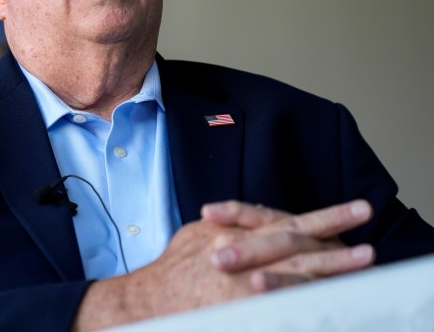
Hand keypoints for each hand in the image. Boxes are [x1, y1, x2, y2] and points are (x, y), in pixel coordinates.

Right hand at [72, 199, 374, 330]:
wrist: (150, 299)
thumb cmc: (173, 268)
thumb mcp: (197, 234)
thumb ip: (226, 226)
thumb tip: (249, 218)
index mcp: (232, 233)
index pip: (284, 221)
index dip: (323, 217)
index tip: (354, 212)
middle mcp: (240, 254)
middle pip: (296, 243)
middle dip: (334, 238)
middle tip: (368, 237)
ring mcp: (242, 284)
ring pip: (295, 273)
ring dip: (332, 267)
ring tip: (362, 260)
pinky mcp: (242, 307)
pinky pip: (279, 305)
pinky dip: (303, 301)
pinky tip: (330, 301)